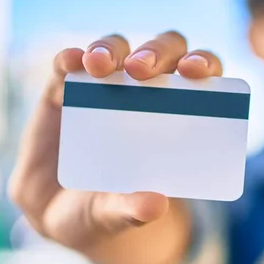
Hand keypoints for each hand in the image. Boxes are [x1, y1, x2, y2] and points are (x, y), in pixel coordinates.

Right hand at [9, 31, 222, 263]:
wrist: (60, 213)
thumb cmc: (105, 209)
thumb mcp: (117, 215)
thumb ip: (133, 210)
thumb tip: (155, 205)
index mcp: (177, 115)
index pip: (201, 77)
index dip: (203, 64)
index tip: (196, 72)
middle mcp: (144, 92)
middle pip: (163, 51)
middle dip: (155, 52)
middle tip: (140, 70)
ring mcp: (104, 87)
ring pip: (117, 48)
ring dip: (110, 49)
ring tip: (97, 66)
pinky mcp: (64, 89)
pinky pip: (69, 64)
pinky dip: (70, 58)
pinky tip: (69, 62)